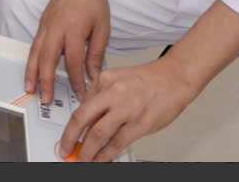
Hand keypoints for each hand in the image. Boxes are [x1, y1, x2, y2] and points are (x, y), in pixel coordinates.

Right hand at [25, 0, 109, 102]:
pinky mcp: (42, 24)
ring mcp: (46, 25)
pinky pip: (34, 45)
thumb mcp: (102, 27)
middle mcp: (56, 28)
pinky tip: (32, 72)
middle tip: (46, 100)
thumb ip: (96, 53)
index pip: (73, 61)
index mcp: (74, 29)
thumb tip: (93, 76)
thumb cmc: (93, 0)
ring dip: (32, 73)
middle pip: (48, 59)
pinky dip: (31, 60)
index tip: (81, 95)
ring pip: (36, 53)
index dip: (76, 81)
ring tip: (30, 89)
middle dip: (46, 81)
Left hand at [59, 55, 197, 162]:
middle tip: (64, 149)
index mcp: (105, 79)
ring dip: (87, 151)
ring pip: (98, 133)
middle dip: (69, 137)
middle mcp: (113, 92)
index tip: (66, 135)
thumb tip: (87, 118)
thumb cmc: (148, 80)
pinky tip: (101, 160)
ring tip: (82, 159)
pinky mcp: (140, 124)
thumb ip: (101, 95)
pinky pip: (117, 143)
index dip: (71, 124)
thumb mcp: (117, 79)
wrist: (174, 78)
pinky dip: (106, 154)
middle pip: (82, 118)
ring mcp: (126, 109)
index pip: (81, 104)